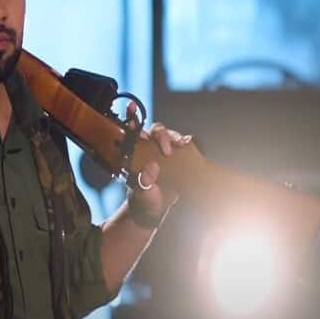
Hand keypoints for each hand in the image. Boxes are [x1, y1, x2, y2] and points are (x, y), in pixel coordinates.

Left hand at [125, 101, 190, 226]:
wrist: (156, 210)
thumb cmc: (145, 201)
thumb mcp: (143, 195)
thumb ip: (144, 183)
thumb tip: (151, 166)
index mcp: (134, 156)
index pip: (131, 134)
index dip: (131, 119)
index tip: (131, 108)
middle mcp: (147, 150)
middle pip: (153, 131)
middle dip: (160, 135)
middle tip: (167, 150)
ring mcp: (161, 152)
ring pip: (167, 134)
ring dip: (174, 137)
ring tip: (182, 145)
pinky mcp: (176, 156)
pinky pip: (181, 143)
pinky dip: (185, 141)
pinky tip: (188, 145)